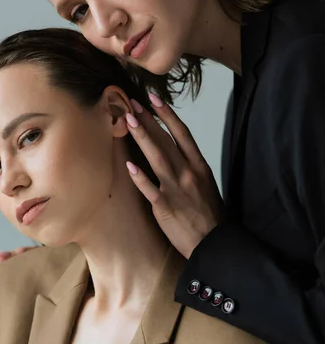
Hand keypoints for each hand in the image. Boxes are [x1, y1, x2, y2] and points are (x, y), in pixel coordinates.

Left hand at [126, 95, 224, 258]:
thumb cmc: (210, 214)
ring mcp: (176, 189)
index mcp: (199, 166)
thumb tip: (176, 152)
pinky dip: (139, 177)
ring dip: (142, 137)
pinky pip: (149, 189)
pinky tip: (128, 164)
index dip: (167, 115)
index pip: (182, 134)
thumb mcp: (206, 184)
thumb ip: (191, 167)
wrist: (214, 243)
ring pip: (157, 158)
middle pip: (166, 141)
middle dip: (149, 121)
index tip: (154, 100)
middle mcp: (188, 173)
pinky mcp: (165, 207)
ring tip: (128, 121)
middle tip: (132, 104)